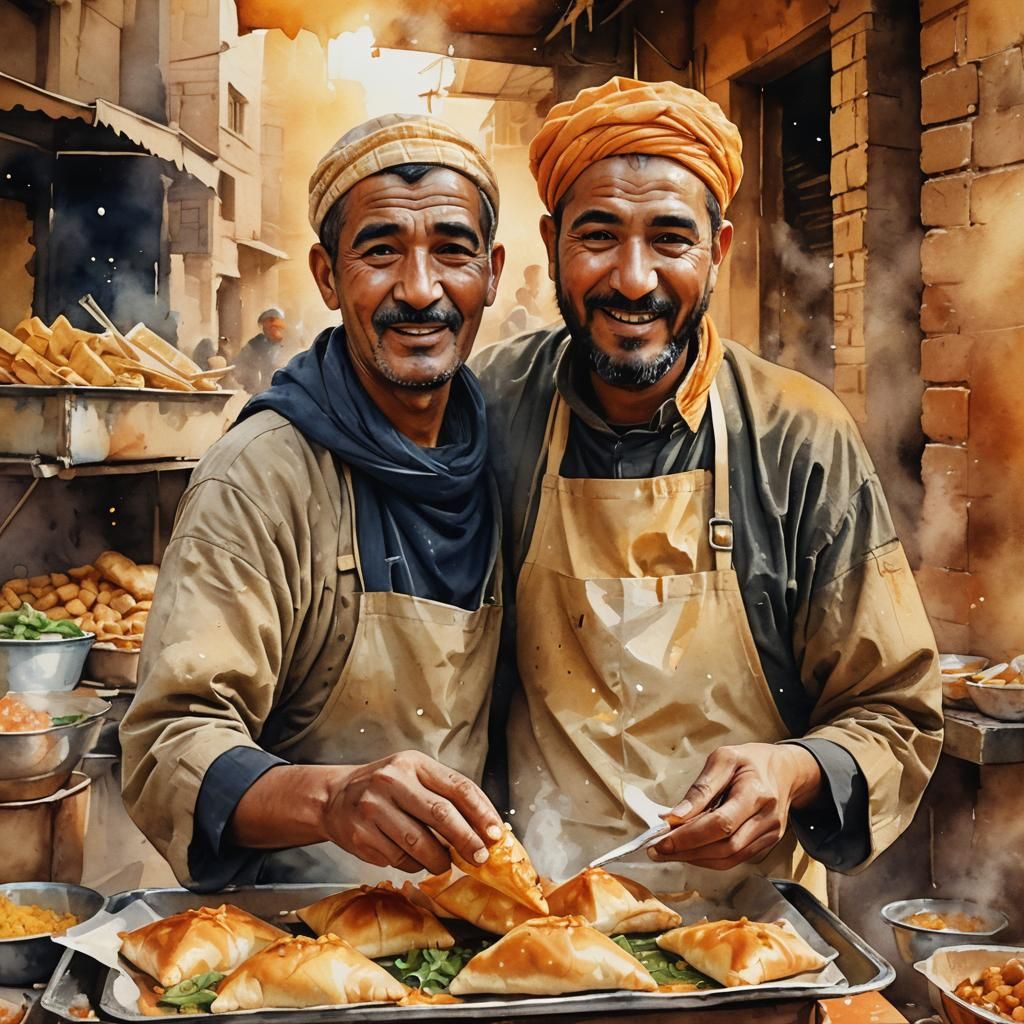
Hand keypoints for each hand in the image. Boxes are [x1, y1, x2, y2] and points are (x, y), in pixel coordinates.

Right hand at [322, 750, 503, 874]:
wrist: (334, 797)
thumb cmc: (387, 789)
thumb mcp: (415, 777)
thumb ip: (447, 796)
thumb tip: (487, 828)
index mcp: (413, 763)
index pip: (458, 787)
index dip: (482, 813)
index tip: (497, 835)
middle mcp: (392, 781)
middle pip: (441, 814)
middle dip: (467, 840)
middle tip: (480, 858)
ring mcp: (373, 808)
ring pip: (419, 843)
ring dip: (440, 859)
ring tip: (446, 863)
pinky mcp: (360, 835)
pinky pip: (398, 858)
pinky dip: (413, 864)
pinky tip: (412, 859)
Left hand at [648, 743, 821, 870]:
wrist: (785, 770)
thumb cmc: (750, 761)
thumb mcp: (723, 759)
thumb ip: (700, 788)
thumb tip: (674, 816)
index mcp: (756, 793)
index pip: (721, 824)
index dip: (689, 836)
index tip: (661, 839)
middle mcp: (767, 819)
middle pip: (725, 846)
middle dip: (687, 851)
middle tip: (657, 850)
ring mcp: (770, 835)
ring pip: (729, 858)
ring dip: (696, 859)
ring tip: (669, 852)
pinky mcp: (767, 844)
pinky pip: (735, 859)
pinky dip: (710, 859)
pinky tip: (691, 851)